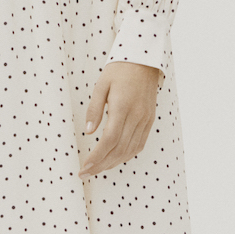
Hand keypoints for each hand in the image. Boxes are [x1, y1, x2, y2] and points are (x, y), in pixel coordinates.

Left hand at [78, 62, 160, 176]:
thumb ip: (94, 109)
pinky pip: (140, 144)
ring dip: (114, 163)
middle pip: (119, 149)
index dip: (97, 157)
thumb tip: (89, 132)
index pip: (109, 140)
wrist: (144, 60)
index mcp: (122, 107)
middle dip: (102, 165)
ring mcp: (145, 119)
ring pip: (130, 150)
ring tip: (98, 169)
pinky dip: (127, 155)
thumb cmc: (120, 70)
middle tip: (86, 173)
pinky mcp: (150, 120)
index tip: (84, 167)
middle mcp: (137, 116)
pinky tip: (116, 159)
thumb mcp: (101, 85)